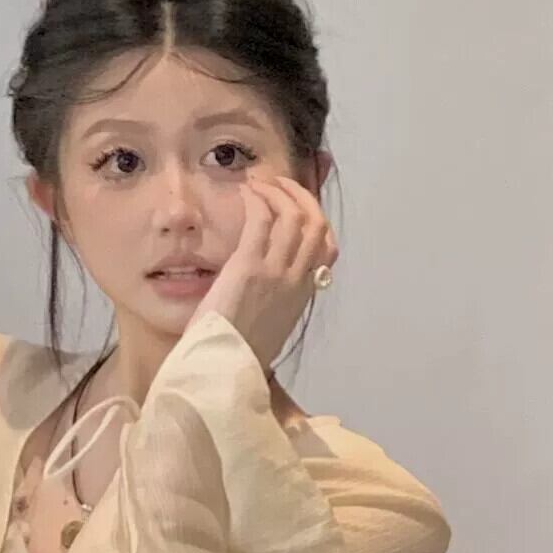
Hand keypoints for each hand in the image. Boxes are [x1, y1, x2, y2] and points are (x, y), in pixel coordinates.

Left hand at [201, 176, 338, 371]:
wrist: (224, 369)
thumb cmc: (238, 351)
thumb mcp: (271, 325)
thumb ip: (277, 300)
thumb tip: (269, 286)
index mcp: (304, 294)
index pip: (329, 247)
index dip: (319, 218)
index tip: (301, 204)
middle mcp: (297, 280)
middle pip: (316, 223)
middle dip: (301, 195)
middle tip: (279, 183)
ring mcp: (276, 272)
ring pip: (292, 215)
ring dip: (277, 191)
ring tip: (259, 183)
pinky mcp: (249, 268)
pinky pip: (261, 220)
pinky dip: (257, 199)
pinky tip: (245, 192)